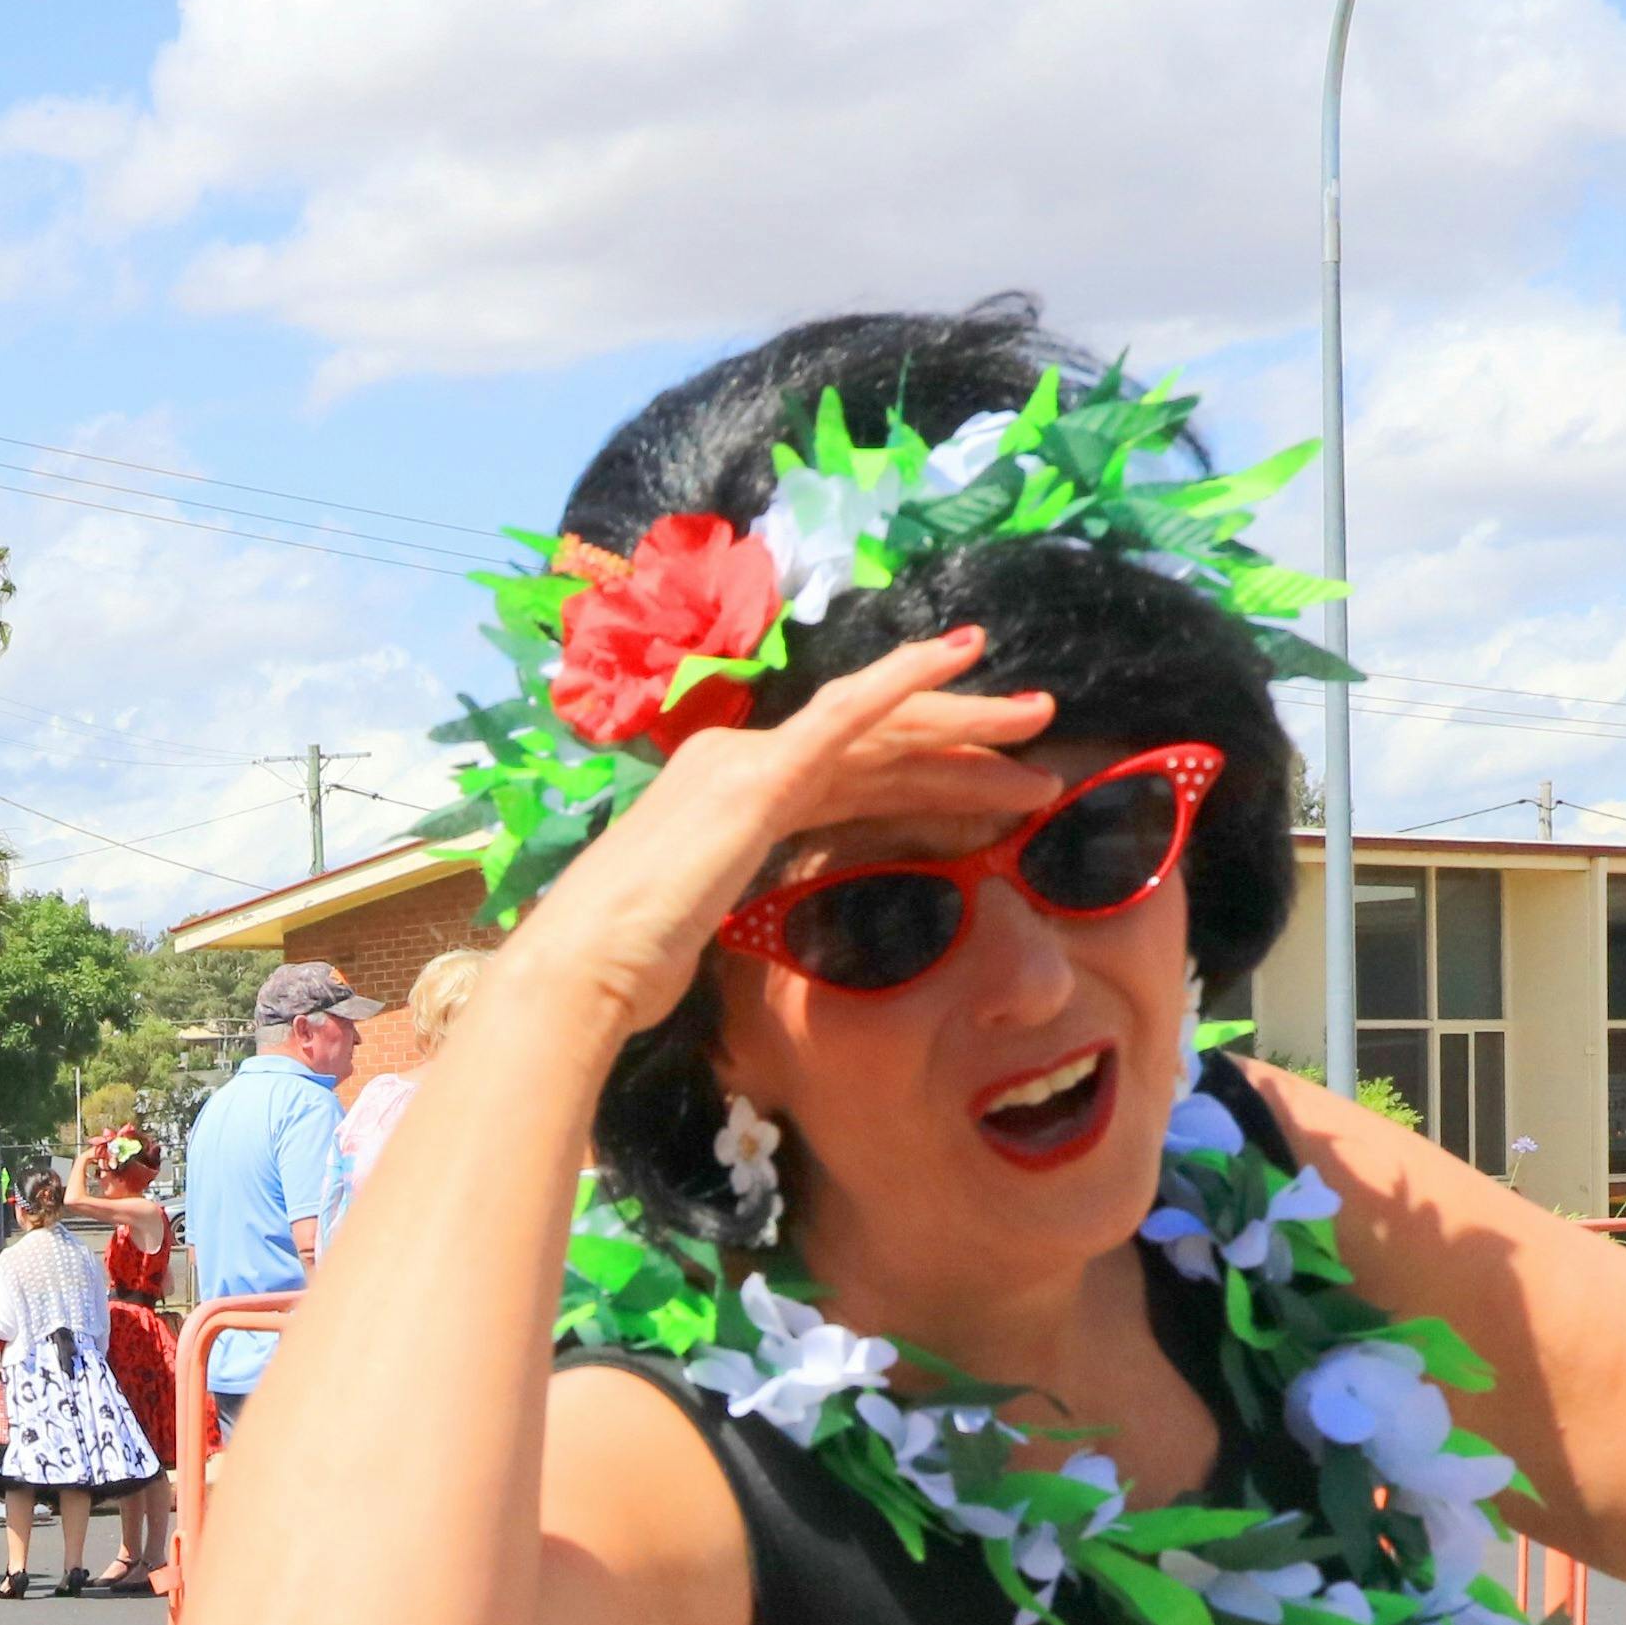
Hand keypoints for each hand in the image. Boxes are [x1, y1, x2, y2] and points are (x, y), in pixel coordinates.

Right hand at [503, 627, 1064, 1027]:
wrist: (586, 969)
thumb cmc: (630, 969)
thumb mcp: (709, 929)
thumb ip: (745, 906)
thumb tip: (761, 930)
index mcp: (740, 798)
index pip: (856, 777)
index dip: (929, 777)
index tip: (992, 785)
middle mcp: (746, 762)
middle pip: (878, 744)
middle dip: (964, 738)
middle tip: (1039, 734)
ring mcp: (751, 761)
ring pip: (879, 728)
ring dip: (964, 720)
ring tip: (1038, 717)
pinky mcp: (758, 776)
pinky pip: (845, 715)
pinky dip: (904, 680)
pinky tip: (962, 655)